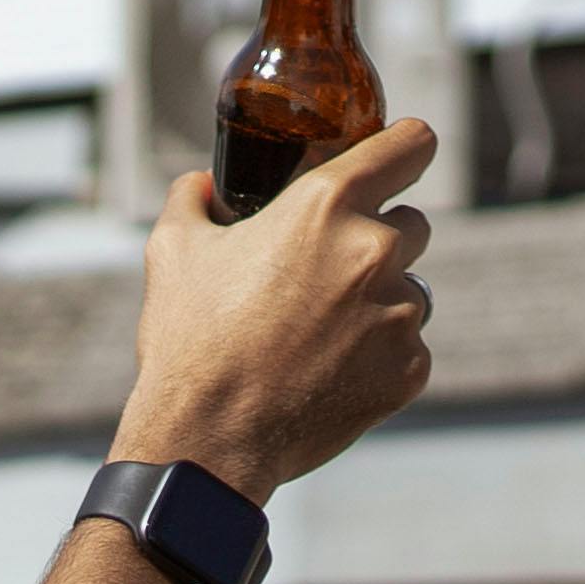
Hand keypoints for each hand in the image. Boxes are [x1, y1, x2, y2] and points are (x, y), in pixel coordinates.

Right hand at [121, 119, 437, 497]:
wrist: (210, 437)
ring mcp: (400, 314)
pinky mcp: (410, 369)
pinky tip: (329, 371)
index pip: (410, 145)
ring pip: (410, 290)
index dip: (406, 146)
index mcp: (327, 206)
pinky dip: (378, 355)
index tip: (401, 155)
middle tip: (325, 272)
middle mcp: (375, 252)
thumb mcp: (172, 249)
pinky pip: (407, 347)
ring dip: (379, 301)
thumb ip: (192, 198)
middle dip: (375, 240)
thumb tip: (199, 184)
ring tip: (320, 332)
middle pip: (412, 225)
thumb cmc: (191, 339)